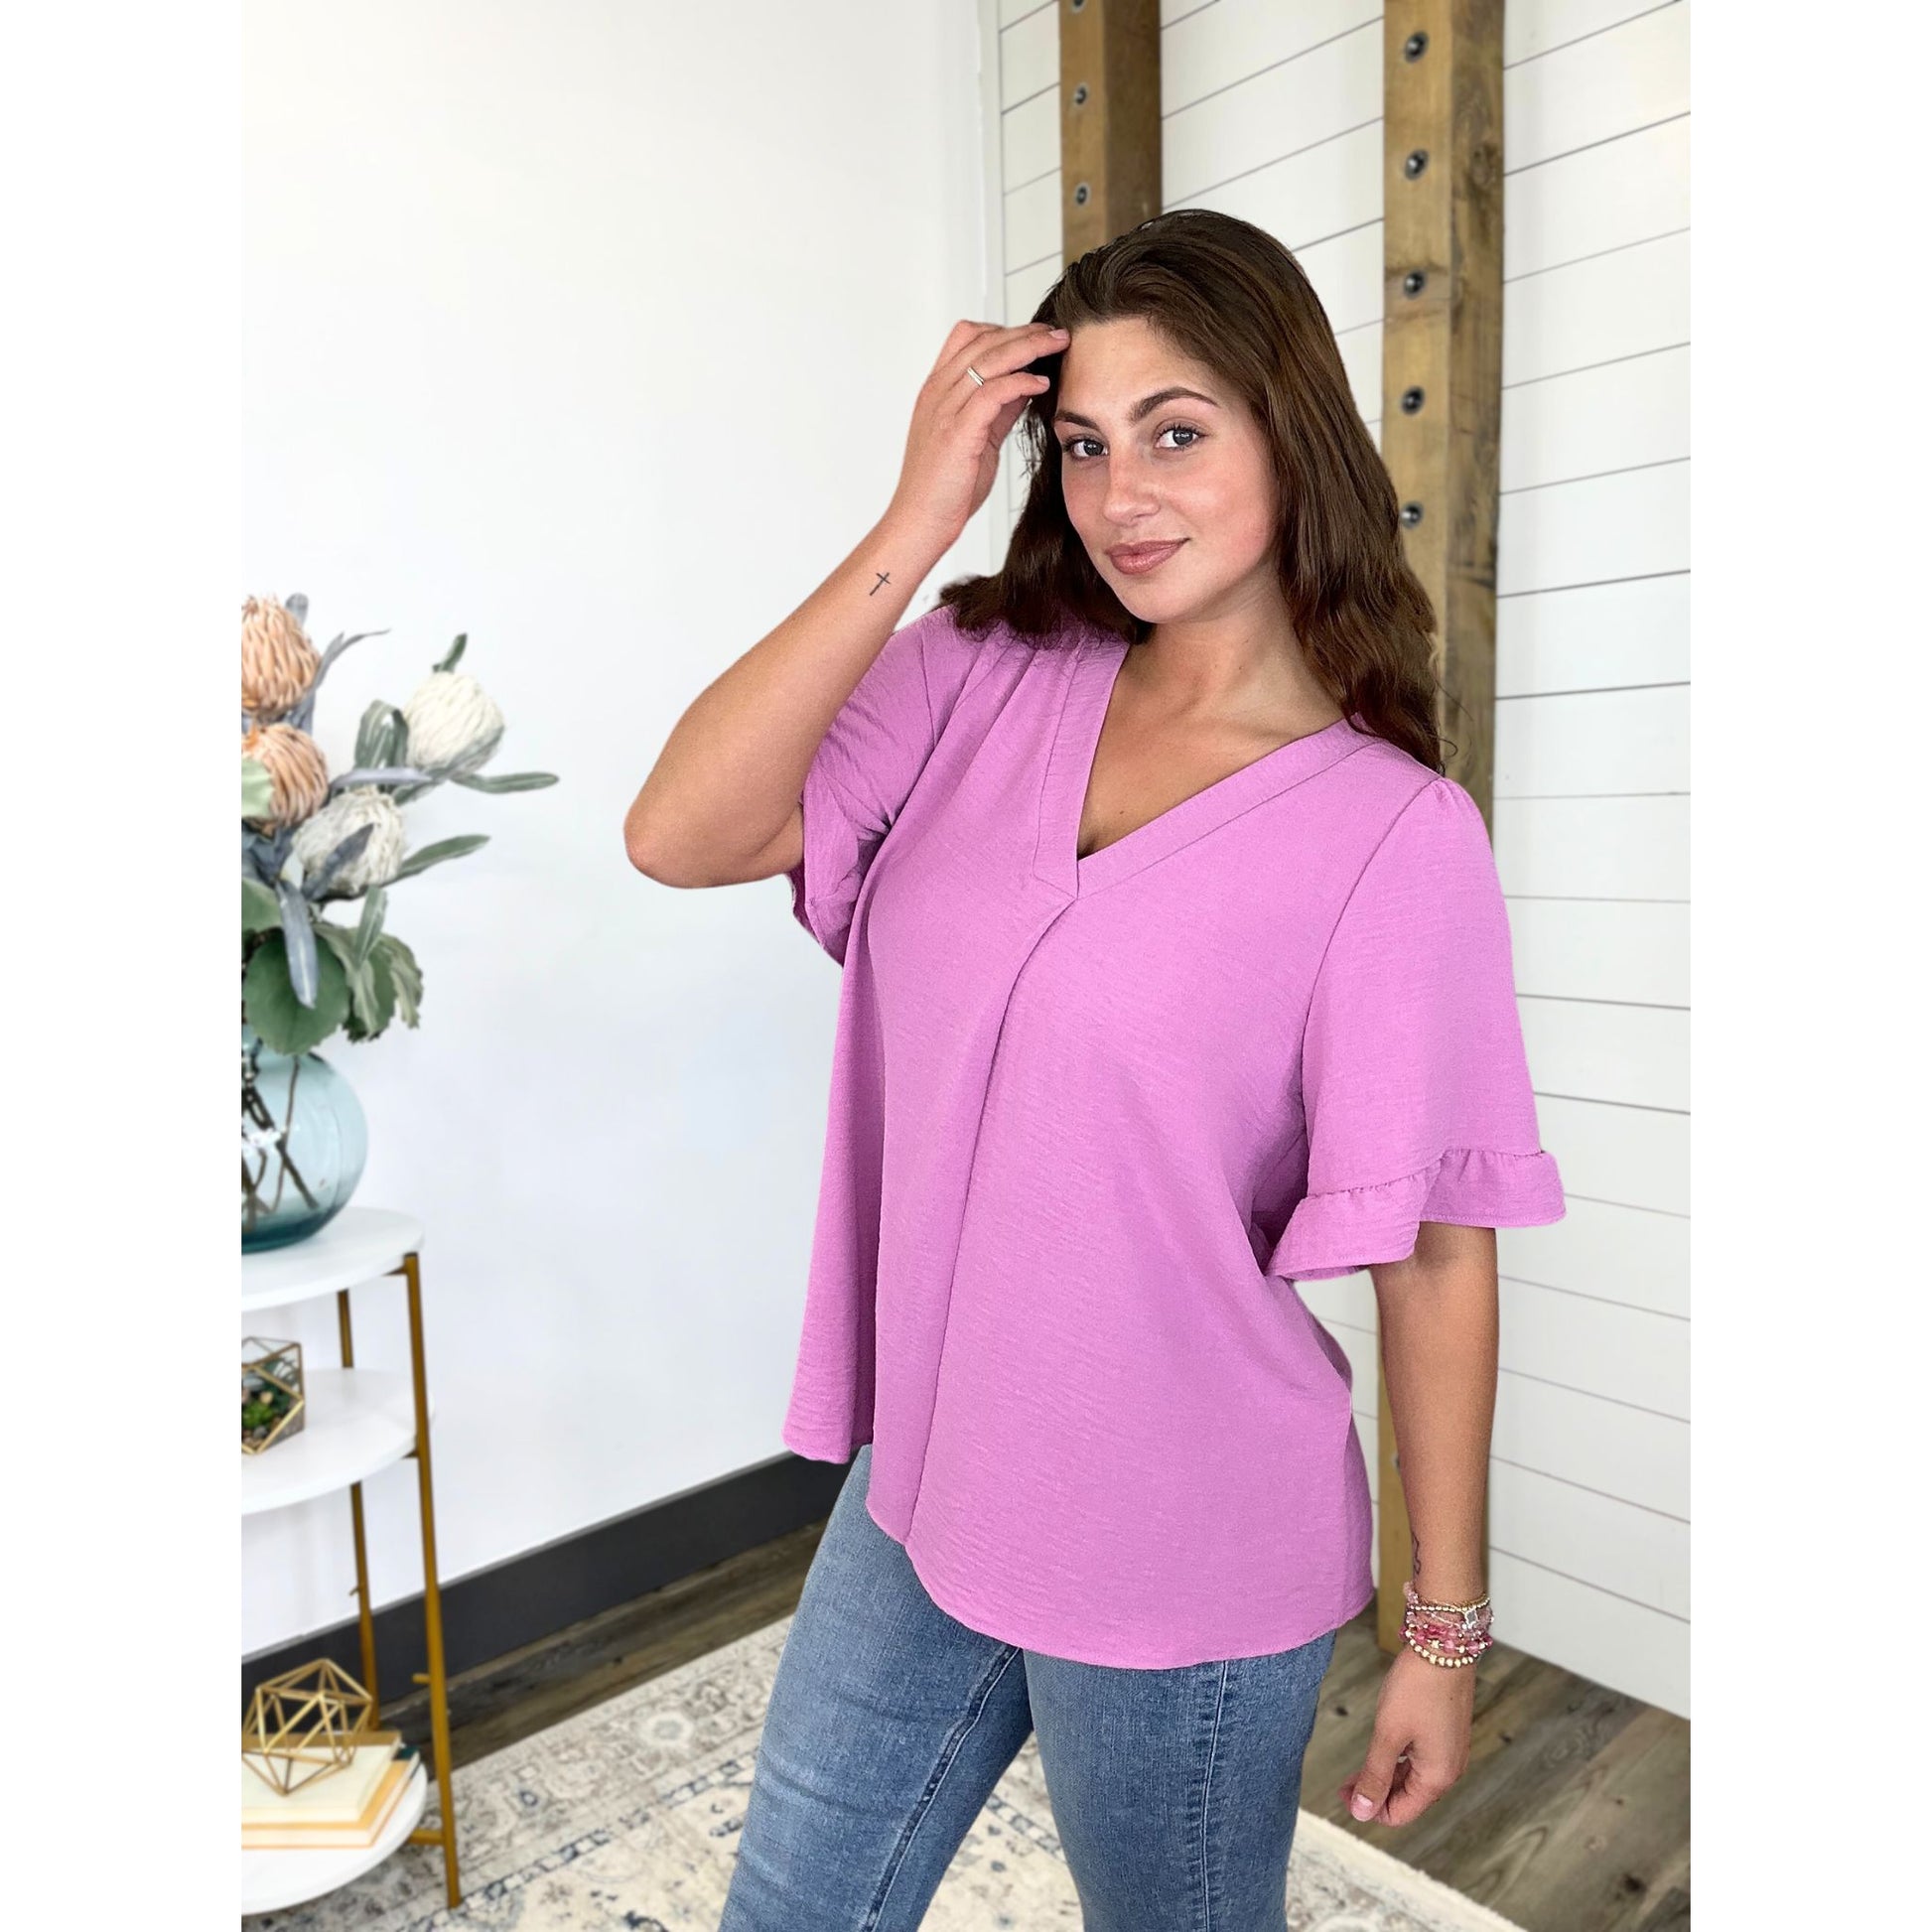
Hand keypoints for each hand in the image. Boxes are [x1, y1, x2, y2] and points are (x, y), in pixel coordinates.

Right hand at [885, 319, 1068, 556]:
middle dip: (1025, 332)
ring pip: (989, 360)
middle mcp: (938, 393)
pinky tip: (1040, 383)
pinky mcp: (957, 433)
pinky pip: (992, 393)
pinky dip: (1020, 382)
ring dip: (1028, 347)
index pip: (967, 337)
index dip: (1003, 330)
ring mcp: (944, 411)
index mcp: (937, 391)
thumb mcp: (976, 438)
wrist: (920, 522)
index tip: (1035, 334)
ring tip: (1057, 345)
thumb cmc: (945, 488)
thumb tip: (1025, 386)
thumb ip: (997, 410)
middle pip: (982, 341)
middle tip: (1058, 332)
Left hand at [1337, 1647, 1474, 1827]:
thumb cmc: (1417, 1688)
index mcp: (1437, 1777)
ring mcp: (1451, 1752)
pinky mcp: (1448, 1734)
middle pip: (1408, 1798)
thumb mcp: (1388, 1734)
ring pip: (1414, 1778)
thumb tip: (1362, 1812)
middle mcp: (1449, 1770)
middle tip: (1344, 1783)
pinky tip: (1381, 1751)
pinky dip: (1399, 1762)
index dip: (1369, 1808)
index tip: (1343, 1793)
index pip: (1400, 1814)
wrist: (1444, 1647)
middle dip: (1375, 1793)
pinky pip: (1421, 1760)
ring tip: (1356, 1770)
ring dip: (1386, 1777)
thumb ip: (1375, 1776)